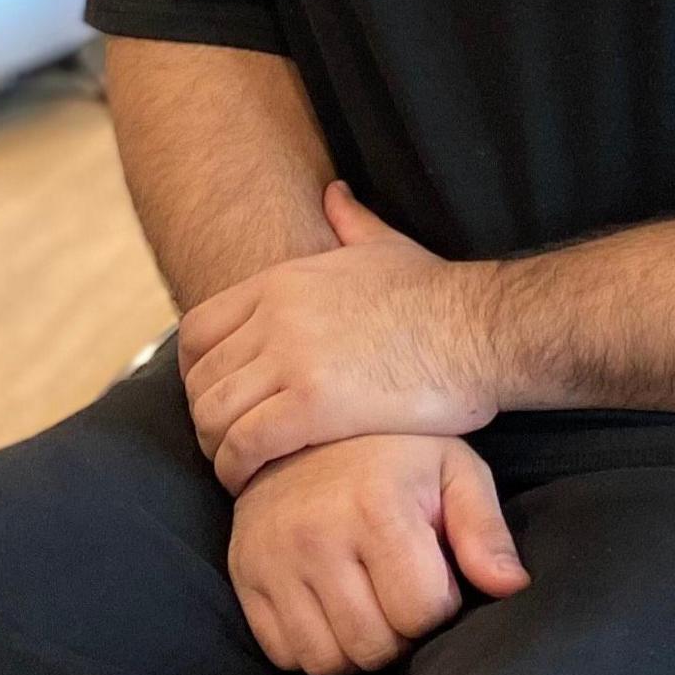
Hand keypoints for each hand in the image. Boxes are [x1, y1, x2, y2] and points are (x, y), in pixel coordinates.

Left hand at [182, 185, 505, 490]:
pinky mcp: (312, 405)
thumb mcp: (385, 245)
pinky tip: (251, 481)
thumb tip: (332, 193)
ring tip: (237, 466)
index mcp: (282, 282)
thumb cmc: (439, 296)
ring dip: (217, 447)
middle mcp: (275, 317)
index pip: (196, 330)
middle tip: (227, 441)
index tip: (218, 396)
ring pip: (214, 414)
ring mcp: (290, 359)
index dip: (196, 371)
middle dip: (206, 415)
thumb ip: (348, 221)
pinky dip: (236, 468)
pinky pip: (245, 443)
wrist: (479, 328)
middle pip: (200, 377)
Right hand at [227, 432, 530, 674]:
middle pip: (374, 646)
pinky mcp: (243, 575)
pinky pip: (284, 655)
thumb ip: (484, 528)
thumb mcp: (452, 468)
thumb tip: (512, 587)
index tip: (434, 575)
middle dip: (399, 633)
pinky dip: (313, 646)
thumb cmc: (392, 452)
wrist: (302, 426)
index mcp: (377, 505)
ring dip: (356, 647)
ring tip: (367, 602)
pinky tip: (330, 606)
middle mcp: (317, 534)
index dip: (440, 606)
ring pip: (327, 661)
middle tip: (399, 592)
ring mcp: (273, 558)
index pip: (421, 613)